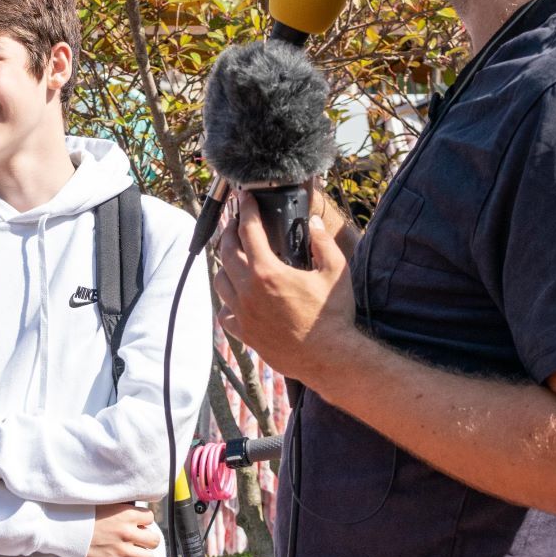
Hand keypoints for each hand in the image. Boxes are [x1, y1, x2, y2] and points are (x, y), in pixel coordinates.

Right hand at [86, 501, 159, 556]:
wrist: (66, 529)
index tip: (136, 523)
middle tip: (138, 540)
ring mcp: (122, 549)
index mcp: (127, 514)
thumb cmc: (84, 515)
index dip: (144, 521)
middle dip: (148, 540)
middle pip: (154, 540)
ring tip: (134, 552)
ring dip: (142, 555)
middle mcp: (128, 532)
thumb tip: (135, 514)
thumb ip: (123, 509)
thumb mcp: (107, 505)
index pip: (150, 518)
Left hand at [214, 191, 358, 388]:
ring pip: (220, 281)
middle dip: (229, 232)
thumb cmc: (332, 316)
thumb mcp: (335, 271)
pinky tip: (236, 295)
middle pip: (226, 253)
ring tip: (233, 255)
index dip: (245, 210)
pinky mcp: (244, 333)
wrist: (327, 357)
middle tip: (236, 223)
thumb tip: (313, 223)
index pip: (248, 231)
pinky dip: (227, 299)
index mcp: (268, 272)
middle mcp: (248, 292)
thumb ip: (322, 243)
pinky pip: (225, 312)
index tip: (244, 198)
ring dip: (224, 264)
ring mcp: (243, 314)